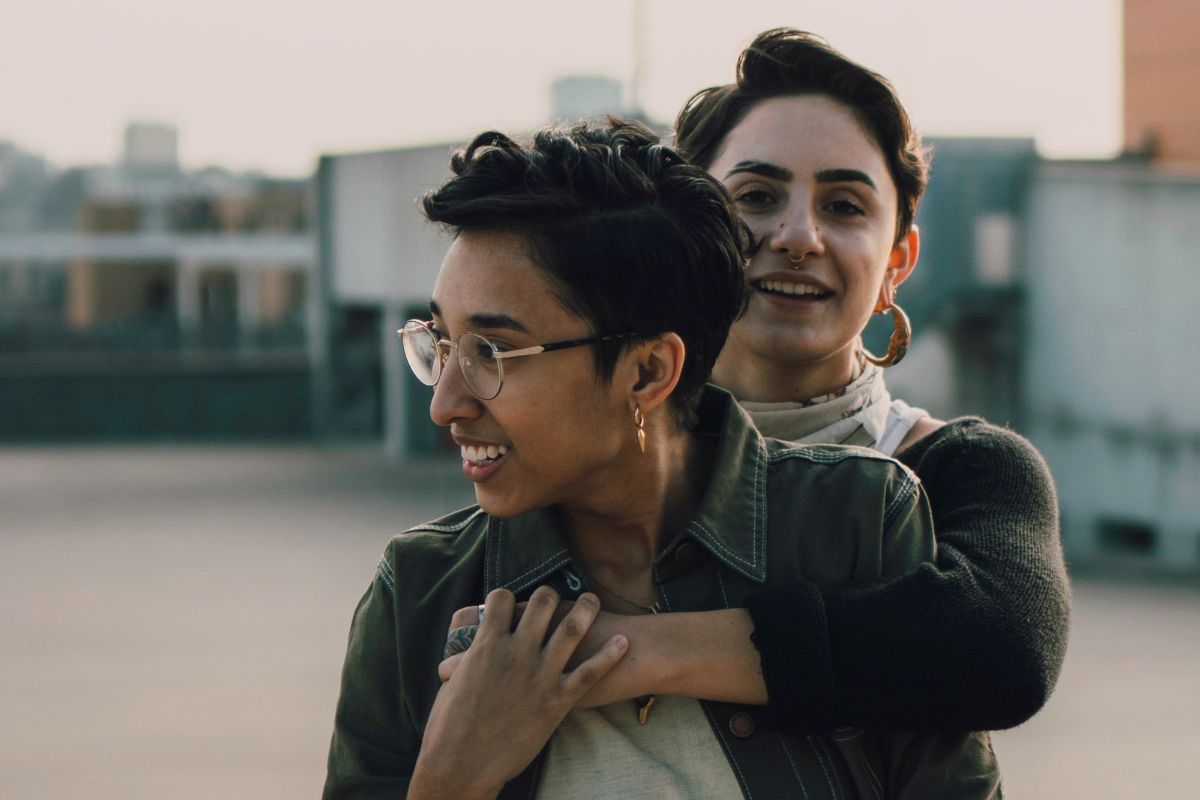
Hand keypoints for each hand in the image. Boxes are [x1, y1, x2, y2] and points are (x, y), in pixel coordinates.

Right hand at [410, 587, 627, 798]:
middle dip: (548, 595)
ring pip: (572, 627)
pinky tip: (623, 642)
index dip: (506, 597)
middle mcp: (517, 651)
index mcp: (487, 644)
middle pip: (541, 603)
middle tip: (553, 598)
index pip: (501, 599)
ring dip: (586, 609)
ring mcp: (540, 674)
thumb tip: (461, 653)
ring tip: (592, 601)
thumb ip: (462, 660)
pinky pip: (591, 672)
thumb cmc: (448, 728)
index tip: (510, 603)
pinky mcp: (558, 699)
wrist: (462, 763)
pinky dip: (610, 655)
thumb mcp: (451, 683)